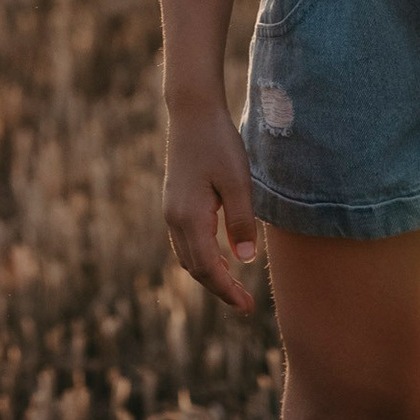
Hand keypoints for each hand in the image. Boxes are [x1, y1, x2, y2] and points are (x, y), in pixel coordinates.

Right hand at [164, 99, 260, 313]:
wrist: (192, 111)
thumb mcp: (238, 181)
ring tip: (235, 287)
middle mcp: (174, 218)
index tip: (248, 308)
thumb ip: (241, 222)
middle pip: (195, 268)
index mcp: (190, 217)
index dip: (227, 291)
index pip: (208, 268)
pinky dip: (202, 257)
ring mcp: (171, 209)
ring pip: (188, 256)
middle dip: (220, 288)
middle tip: (246, 305)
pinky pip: (185, 241)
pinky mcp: (175, 201)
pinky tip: (220, 256)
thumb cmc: (219, 143)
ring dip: (209, 274)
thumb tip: (245, 261)